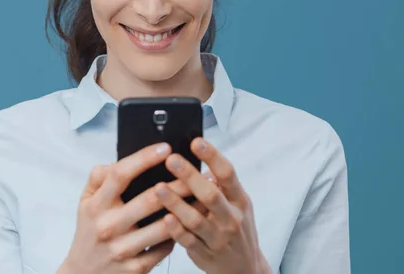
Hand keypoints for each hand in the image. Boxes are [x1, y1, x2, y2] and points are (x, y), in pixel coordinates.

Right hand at [58, 143, 213, 273]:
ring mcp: (122, 249)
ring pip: (163, 226)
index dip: (144, 158)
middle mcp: (108, 226)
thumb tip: (115, 160)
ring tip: (205, 196)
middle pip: (150, 199)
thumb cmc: (89, 231)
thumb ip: (98, 178)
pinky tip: (193, 222)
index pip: (120, 175)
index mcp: (96, 205)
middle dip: (179, 183)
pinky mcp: (135, 269)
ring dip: (188, 209)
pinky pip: (165, 248)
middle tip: (198, 171)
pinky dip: (179, 234)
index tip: (166, 147)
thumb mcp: (85, 202)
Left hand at [153, 138, 269, 273]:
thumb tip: (196, 158)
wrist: (244, 267)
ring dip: (176, 203)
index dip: (212, 156)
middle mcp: (231, 218)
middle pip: (210, 195)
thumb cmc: (235, 226)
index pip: (227, 173)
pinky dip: (176, 230)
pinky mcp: (205, 253)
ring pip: (195, 219)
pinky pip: (188, 241)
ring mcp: (218, 238)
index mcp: (239, 199)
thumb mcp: (236, 203)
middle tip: (171, 160)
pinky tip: (165, 218)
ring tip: (159, 187)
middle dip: (190, 176)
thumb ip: (220, 184)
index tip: (196, 142)